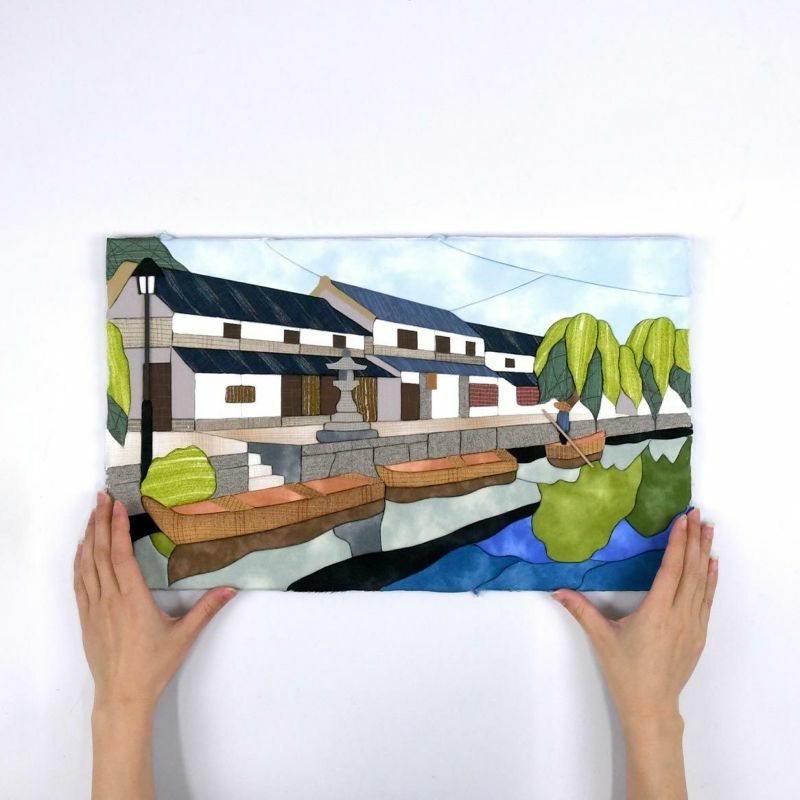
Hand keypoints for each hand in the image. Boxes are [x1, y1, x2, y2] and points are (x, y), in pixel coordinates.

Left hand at [74, 492, 235, 712]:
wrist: (122, 696)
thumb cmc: (153, 666)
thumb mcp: (184, 636)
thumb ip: (206, 609)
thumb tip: (230, 590)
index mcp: (133, 599)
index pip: (121, 556)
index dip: (119, 528)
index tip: (118, 506)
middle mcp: (110, 599)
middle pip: (101, 553)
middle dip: (100, 522)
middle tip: (101, 498)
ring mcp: (94, 608)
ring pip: (87, 565)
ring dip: (89, 537)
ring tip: (92, 514)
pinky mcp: (86, 618)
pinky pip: (79, 583)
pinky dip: (79, 562)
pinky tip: (81, 549)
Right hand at [552, 509, 716, 799]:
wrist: (651, 705)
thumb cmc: (625, 671)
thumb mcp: (601, 638)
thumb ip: (580, 610)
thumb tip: (556, 590)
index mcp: (656, 612)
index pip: (671, 570)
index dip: (677, 543)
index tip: (682, 521)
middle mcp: (679, 615)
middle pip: (691, 571)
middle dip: (695, 540)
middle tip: (698, 515)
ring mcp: (693, 625)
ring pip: (703, 583)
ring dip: (705, 554)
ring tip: (708, 530)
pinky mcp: (699, 634)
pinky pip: (707, 600)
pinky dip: (711, 579)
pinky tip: (712, 564)